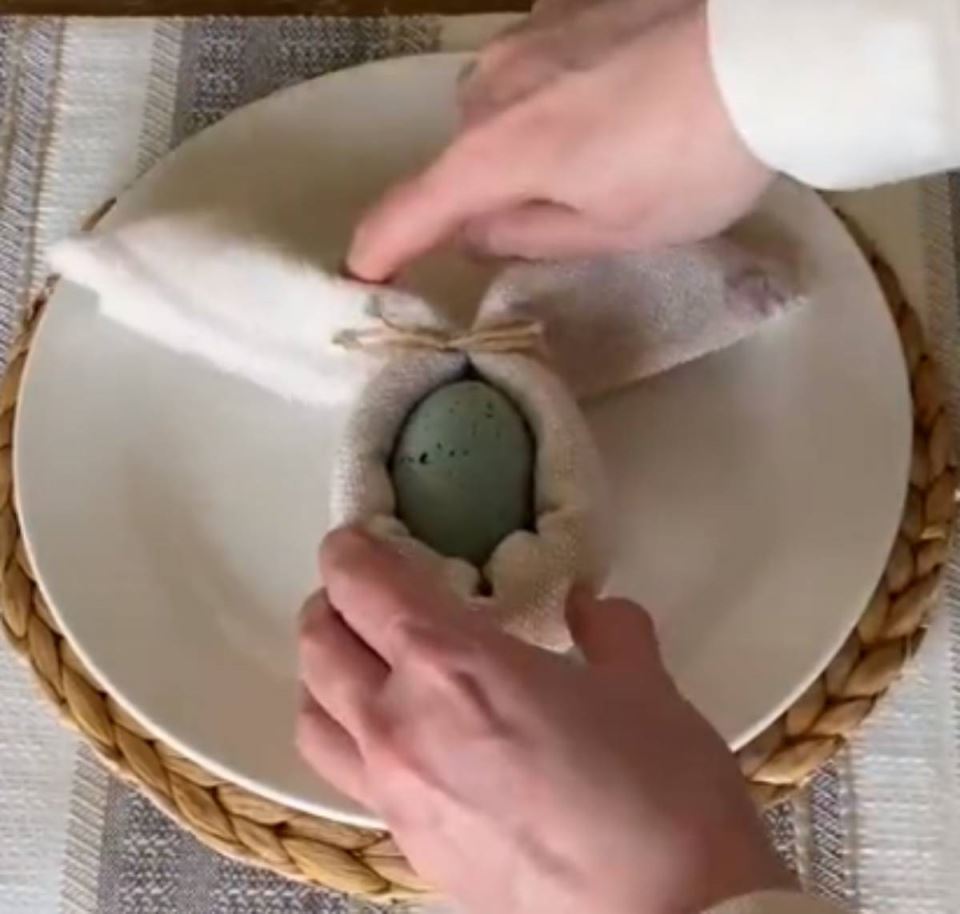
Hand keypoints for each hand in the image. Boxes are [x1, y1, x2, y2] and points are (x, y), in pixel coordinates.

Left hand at [298, 528, 790, 913]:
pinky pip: (347, 778)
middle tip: (360, 593)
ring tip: (358, 663)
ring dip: (322, 676)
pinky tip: (394, 738)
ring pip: (313, 717)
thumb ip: (610, 632)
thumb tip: (592, 609)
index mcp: (452, 663)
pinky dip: (348, 739)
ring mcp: (396, 794)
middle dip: (329, 605)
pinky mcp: (408, 850)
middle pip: (318, 646)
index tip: (355, 541)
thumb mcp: (644, 689)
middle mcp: (402, 724)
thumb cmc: (658, 796)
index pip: (364, 587)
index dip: (349, 552)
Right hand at [347, 0, 771, 280]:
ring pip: (496, 105)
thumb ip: (527, 235)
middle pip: (462, 155)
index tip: (361, 275)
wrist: (771, 48)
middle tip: (553, 217)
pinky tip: (613, 95)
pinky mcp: (568, 3)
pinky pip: (534, 61)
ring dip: (521, 139)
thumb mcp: (611, 229)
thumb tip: (474, 233)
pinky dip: (552, 92)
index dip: (380, 248)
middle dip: (487, 192)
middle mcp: (492, 84)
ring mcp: (528, 32)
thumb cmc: (692, 160)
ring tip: (599, 150)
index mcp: (497, 152)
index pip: (412, 209)